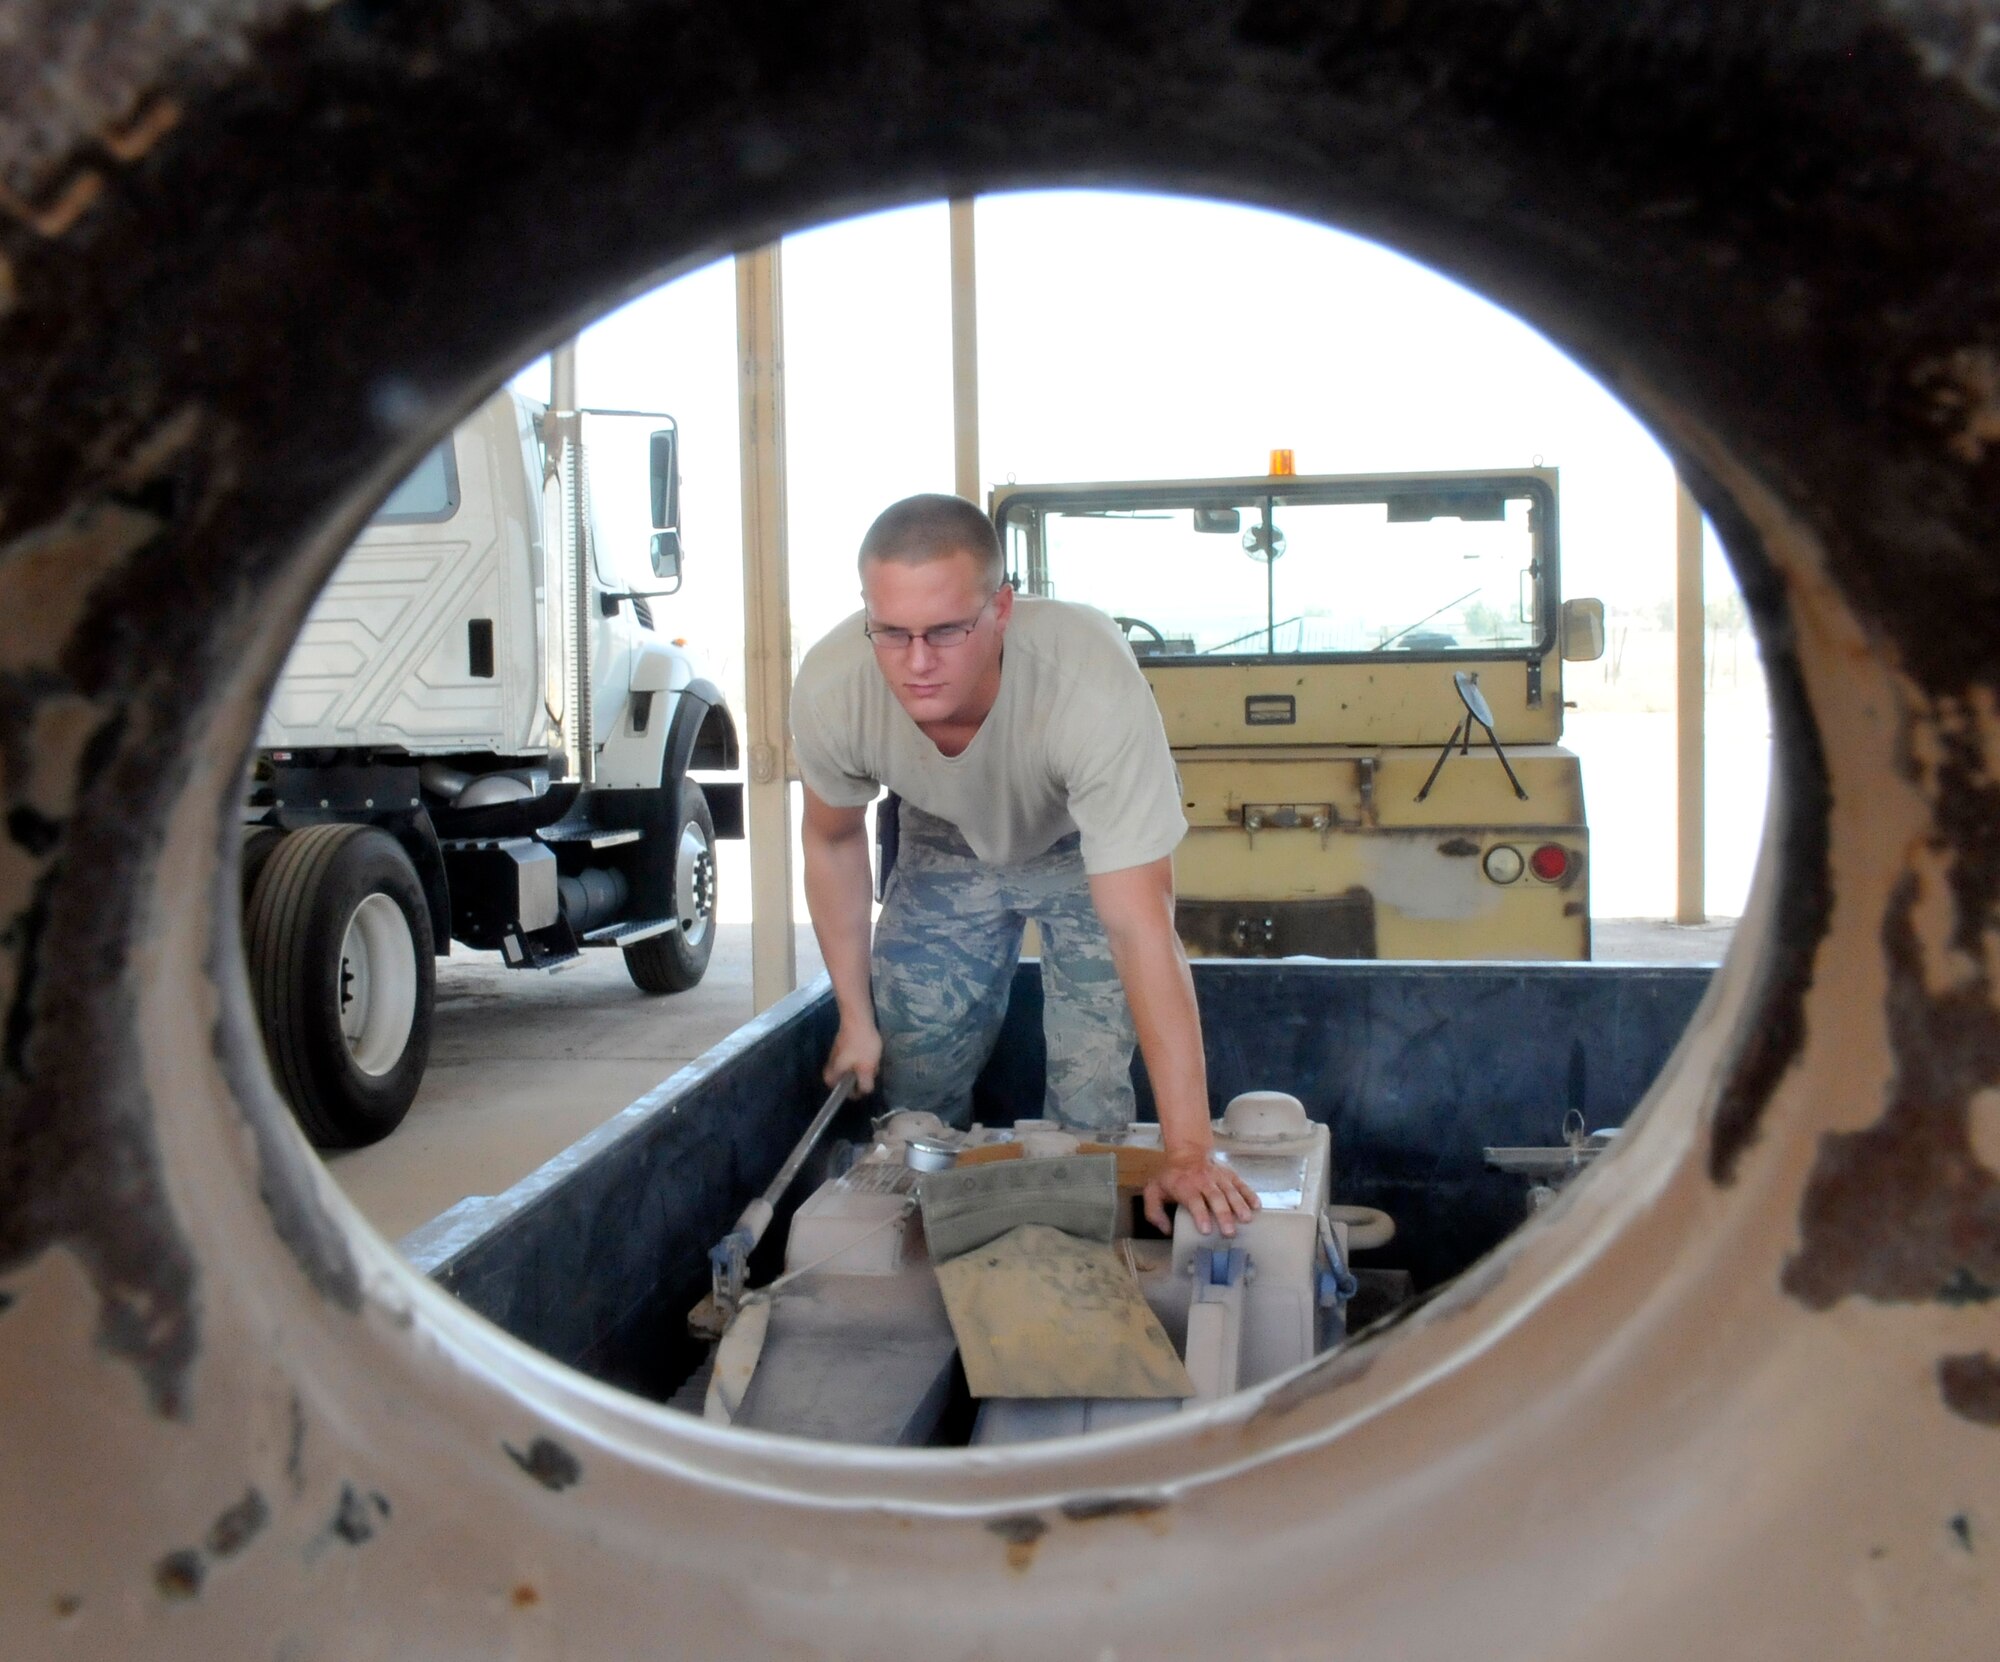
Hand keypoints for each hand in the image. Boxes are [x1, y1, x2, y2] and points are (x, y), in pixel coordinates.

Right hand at [825, 1018, 882, 1094]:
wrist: (858, 1019)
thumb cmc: (861, 1045)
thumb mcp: (866, 1069)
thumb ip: (865, 1085)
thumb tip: (864, 1092)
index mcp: (832, 1075)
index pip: (843, 1093)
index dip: (857, 1091)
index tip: (866, 1081)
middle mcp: (830, 1067)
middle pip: (850, 1080)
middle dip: (862, 1076)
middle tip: (871, 1067)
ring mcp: (837, 1056)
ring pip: (854, 1069)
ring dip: (865, 1065)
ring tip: (872, 1057)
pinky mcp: (843, 1047)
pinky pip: (855, 1058)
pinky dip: (864, 1057)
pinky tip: (871, 1049)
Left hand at [1144, 1151, 1259, 1237]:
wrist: (1187, 1152)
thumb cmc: (1172, 1177)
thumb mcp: (1154, 1190)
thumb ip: (1154, 1212)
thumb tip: (1166, 1230)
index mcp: (1185, 1186)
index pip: (1194, 1201)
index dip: (1200, 1215)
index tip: (1206, 1230)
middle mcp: (1203, 1181)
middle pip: (1215, 1198)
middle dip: (1223, 1215)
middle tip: (1229, 1231)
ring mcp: (1219, 1177)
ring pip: (1230, 1191)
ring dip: (1239, 1206)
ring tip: (1246, 1220)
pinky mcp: (1230, 1175)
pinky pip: (1241, 1185)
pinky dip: (1249, 1194)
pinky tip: (1256, 1206)